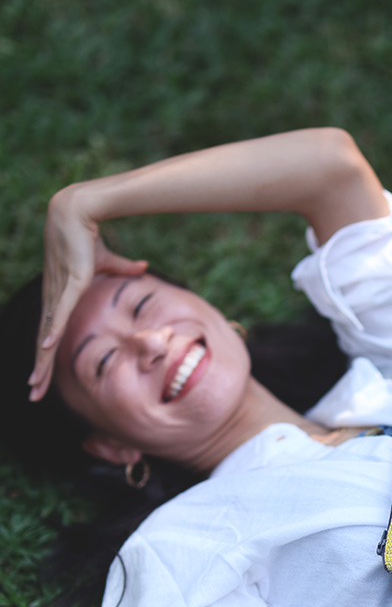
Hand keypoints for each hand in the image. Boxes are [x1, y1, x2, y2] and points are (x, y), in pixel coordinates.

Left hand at [28, 186, 146, 400]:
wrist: (78, 212)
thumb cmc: (88, 235)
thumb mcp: (108, 260)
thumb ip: (123, 268)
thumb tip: (143, 268)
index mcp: (60, 298)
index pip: (51, 334)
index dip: (45, 358)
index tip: (40, 378)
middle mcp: (53, 300)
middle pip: (44, 343)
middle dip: (38, 371)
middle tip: (33, 394)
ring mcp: (58, 293)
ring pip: (47, 336)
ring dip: (40, 362)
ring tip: (34, 385)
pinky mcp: (67, 285)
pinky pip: (57, 316)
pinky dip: (51, 333)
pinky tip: (43, 351)